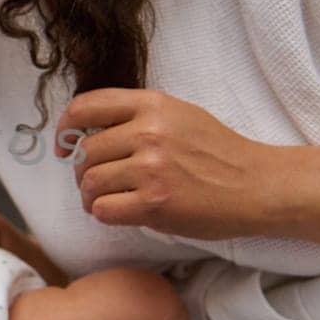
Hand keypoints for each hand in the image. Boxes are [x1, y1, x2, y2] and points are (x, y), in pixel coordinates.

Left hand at [53, 88, 274, 238]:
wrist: (257, 185)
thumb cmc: (219, 153)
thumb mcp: (179, 115)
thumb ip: (138, 116)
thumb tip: (89, 130)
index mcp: (152, 105)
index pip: (85, 107)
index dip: (65, 128)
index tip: (63, 145)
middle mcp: (148, 132)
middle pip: (84, 152)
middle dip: (82, 172)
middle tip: (96, 183)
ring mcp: (151, 168)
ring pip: (89, 182)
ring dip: (91, 196)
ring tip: (107, 200)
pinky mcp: (154, 202)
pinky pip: (103, 210)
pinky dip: (104, 214)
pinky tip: (118, 212)